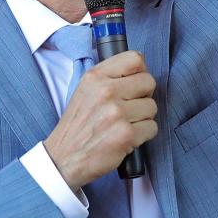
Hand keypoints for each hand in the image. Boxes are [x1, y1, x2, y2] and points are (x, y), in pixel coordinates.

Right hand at [44, 50, 157, 189]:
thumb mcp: (85, 90)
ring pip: (152, 106)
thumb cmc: (78, 125)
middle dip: (144, 96)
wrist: (64, 158)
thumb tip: (141, 67)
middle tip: (130, 107)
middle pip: (149, 82)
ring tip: (125, 124)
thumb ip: (110, 76)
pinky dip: (143, 135)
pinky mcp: (127, 134)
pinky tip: (127, 137)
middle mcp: (106, 91)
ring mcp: (117, 113)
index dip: (140, 72)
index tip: (134, 84)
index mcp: (95, 77)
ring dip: (143, 117)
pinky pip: (152, 127)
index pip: (135, 59)